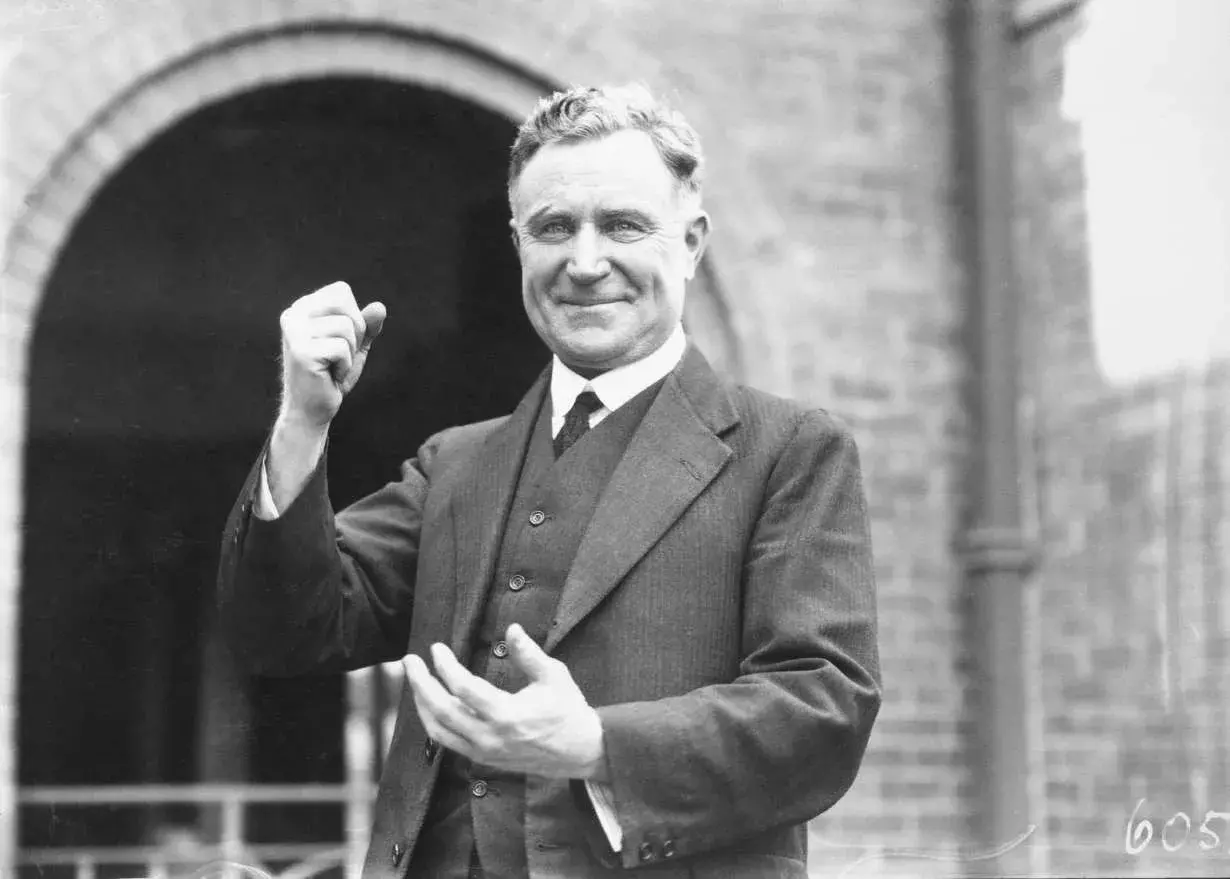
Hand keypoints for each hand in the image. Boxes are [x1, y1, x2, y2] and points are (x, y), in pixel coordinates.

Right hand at [277, 280, 385, 429]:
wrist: (312, 410)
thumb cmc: (332, 376)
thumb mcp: (355, 346)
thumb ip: (367, 325)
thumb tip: (380, 307)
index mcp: (301, 308)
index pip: (341, 291)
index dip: (354, 317)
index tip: (341, 341)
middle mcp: (293, 315)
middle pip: (344, 304)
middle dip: (355, 332)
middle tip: (340, 355)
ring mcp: (294, 332)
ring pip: (346, 327)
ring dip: (350, 353)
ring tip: (333, 366)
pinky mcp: (301, 351)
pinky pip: (342, 348)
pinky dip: (345, 366)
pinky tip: (331, 376)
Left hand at [402, 624, 606, 779]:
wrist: (581, 751)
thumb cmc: (568, 710)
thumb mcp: (554, 676)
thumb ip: (529, 653)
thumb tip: (511, 628)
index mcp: (507, 715)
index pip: (463, 688)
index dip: (445, 666)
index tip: (436, 648)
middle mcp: (490, 737)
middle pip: (441, 710)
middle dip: (420, 684)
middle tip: (408, 661)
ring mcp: (484, 752)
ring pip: (438, 731)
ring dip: (422, 705)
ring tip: (414, 681)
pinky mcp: (484, 759)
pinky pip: (448, 743)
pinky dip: (434, 724)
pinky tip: (430, 706)